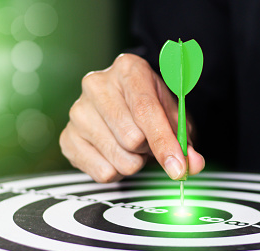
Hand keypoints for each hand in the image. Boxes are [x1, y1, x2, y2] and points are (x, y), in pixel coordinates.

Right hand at [60, 53, 204, 182]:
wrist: (122, 108)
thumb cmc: (150, 110)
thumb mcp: (174, 118)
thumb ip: (185, 141)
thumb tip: (192, 165)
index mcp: (127, 69)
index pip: (145, 110)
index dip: (164, 142)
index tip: (178, 167)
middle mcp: (96, 84)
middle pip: (131, 138)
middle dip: (148, 150)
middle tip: (148, 143)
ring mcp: (77, 111)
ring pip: (118, 158)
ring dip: (133, 162)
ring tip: (131, 148)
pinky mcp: (67, 137)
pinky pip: (101, 172)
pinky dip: (116, 172)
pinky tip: (114, 155)